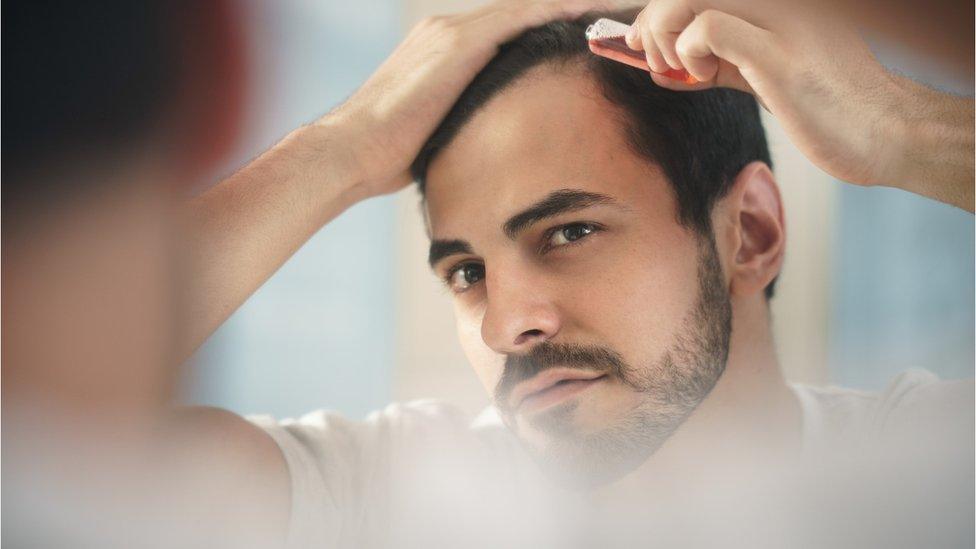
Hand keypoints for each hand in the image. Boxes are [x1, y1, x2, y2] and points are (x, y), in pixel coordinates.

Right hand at [321, 0, 617, 199]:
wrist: (350, 152)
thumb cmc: (388, 155)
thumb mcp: (440, 131)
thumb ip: (467, 120)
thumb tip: (494, 143)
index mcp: (446, 48)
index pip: (514, 29)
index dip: (554, 27)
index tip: (594, 31)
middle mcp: (450, 29)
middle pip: (528, 11)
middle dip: (575, 9)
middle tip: (624, 9)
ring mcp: (454, 32)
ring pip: (532, 7)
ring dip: (578, 5)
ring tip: (623, 5)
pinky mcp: (459, 43)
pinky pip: (523, 17)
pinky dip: (561, 11)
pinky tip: (595, 11)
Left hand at [622, 0, 973, 208]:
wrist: (883, 133)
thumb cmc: (825, 109)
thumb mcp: (759, 77)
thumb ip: (714, 65)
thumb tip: (658, 65)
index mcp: (771, 2)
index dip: (653, 15)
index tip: (625, 42)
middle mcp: (775, 1)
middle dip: (647, 23)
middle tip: (646, 57)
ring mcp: (779, 17)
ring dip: (661, 34)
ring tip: (674, 68)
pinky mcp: (777, 50)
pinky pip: (707, 28)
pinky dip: (686, 52)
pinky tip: (698, 75)